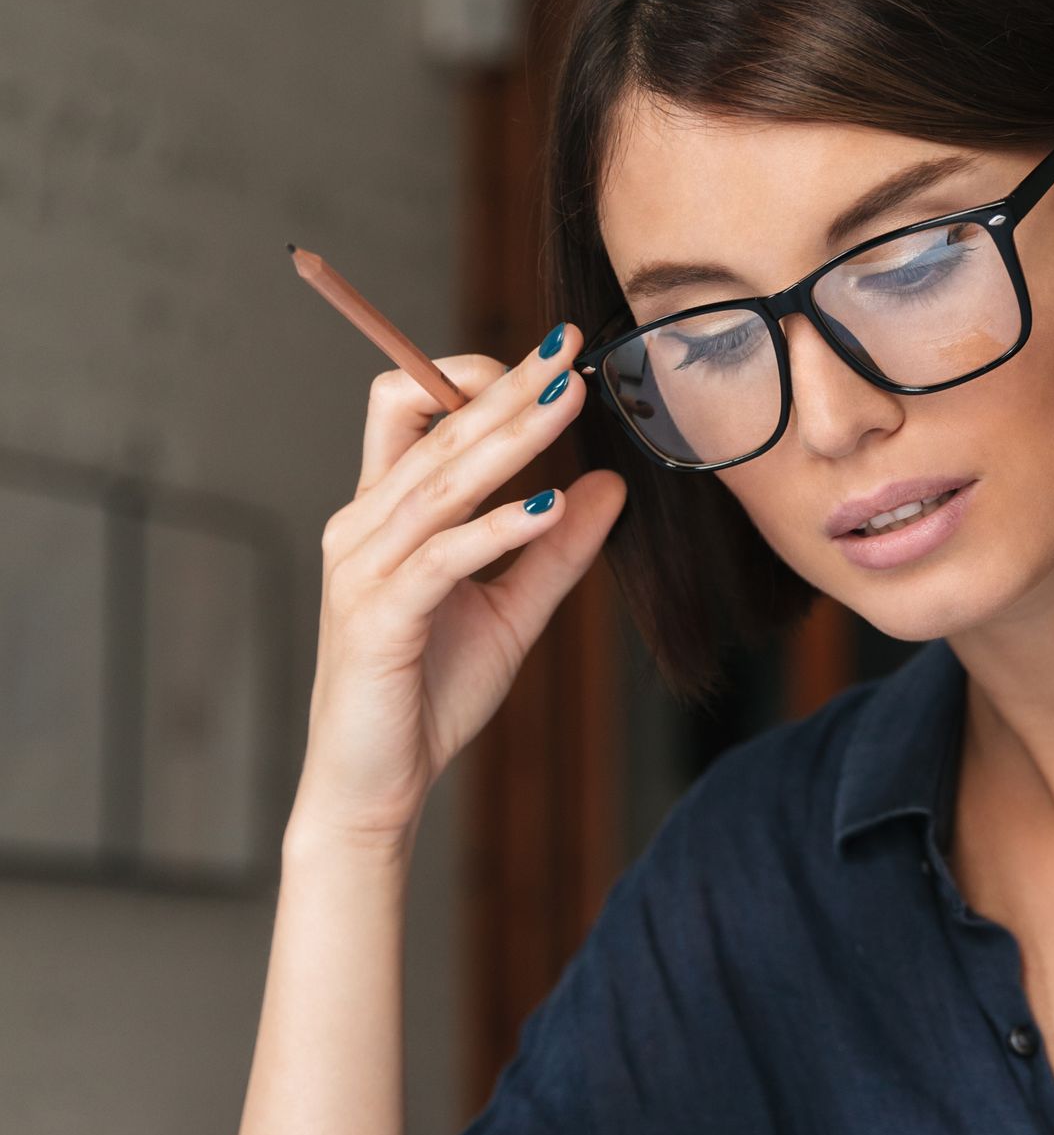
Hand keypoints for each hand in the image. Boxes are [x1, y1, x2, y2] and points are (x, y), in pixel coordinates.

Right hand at [292, 326, 627, 849]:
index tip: (551, 366)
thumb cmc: (427, 697)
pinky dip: (497, 527)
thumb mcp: (511, 612)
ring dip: (510, 438)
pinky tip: (548, 506)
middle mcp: (363, 527)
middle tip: (568, 347)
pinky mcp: (377, 619)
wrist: (374, 787)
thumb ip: (556, 549)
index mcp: (384, 515)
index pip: (410, 408)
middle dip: (506, 385)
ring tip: (570, 406)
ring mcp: (364, 570)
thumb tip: (609, 485)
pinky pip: (440, 556)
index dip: (473, 377)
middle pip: (432, 428)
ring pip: (439, 480)